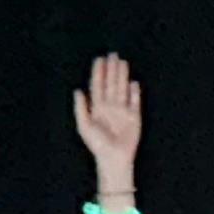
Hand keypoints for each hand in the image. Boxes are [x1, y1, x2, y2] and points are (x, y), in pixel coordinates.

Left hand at [69, 54, 142, 190]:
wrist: (114, 159)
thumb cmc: (97, 145)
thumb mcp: (84, 126)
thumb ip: (80, 108)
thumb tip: (78, 90)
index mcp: (97, 108)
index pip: (98, 86)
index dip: (99, 73)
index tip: (99, 60)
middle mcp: (110, 107)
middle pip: (111, 84)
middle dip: (112, 70)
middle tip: (113, 55)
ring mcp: (123, 111)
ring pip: (122, 89)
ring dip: (122, 76)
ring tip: (123, 62)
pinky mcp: (135, 117)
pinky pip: (135, 102)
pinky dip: (135, 93)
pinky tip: (133, 83)